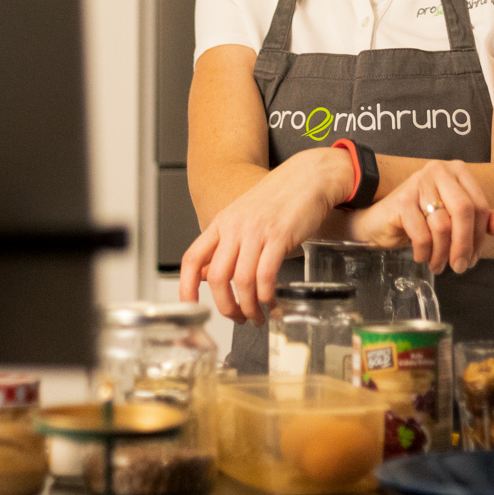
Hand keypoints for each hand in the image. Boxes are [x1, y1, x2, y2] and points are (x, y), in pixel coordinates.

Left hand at [178, 147, 351, 324]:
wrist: (307, 176)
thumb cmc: (278, 199)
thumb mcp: (243, 218)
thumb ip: (225, 245)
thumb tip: (204, 275)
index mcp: (222, 223)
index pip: (192, 258)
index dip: (185, 287)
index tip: (190, 307)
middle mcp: (235, 227)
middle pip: (216, 277)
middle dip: (226, 306)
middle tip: (237, 318)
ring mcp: (256, 231)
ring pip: (242, 281)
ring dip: (249, 307)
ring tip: (257, 317)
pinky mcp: (280, 237)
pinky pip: (266, 275)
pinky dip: (267, 296)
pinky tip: (272, 303)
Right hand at [345, 159, 493, 273]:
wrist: (380, 223)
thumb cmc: (421, 220)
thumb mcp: (455, 220)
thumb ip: (483, 221)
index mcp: (456, 172)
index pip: (479, 205)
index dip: (480, 236)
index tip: (474, 258)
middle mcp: (438, 171)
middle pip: (464, 211)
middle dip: (465, 245)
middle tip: (460, 267)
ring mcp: (418, 183)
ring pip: (443, 225)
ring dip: (443, 254)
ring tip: (439, 265)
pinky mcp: (401, 201)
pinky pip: (422, 234)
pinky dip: (425, 252)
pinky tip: (422, 257)